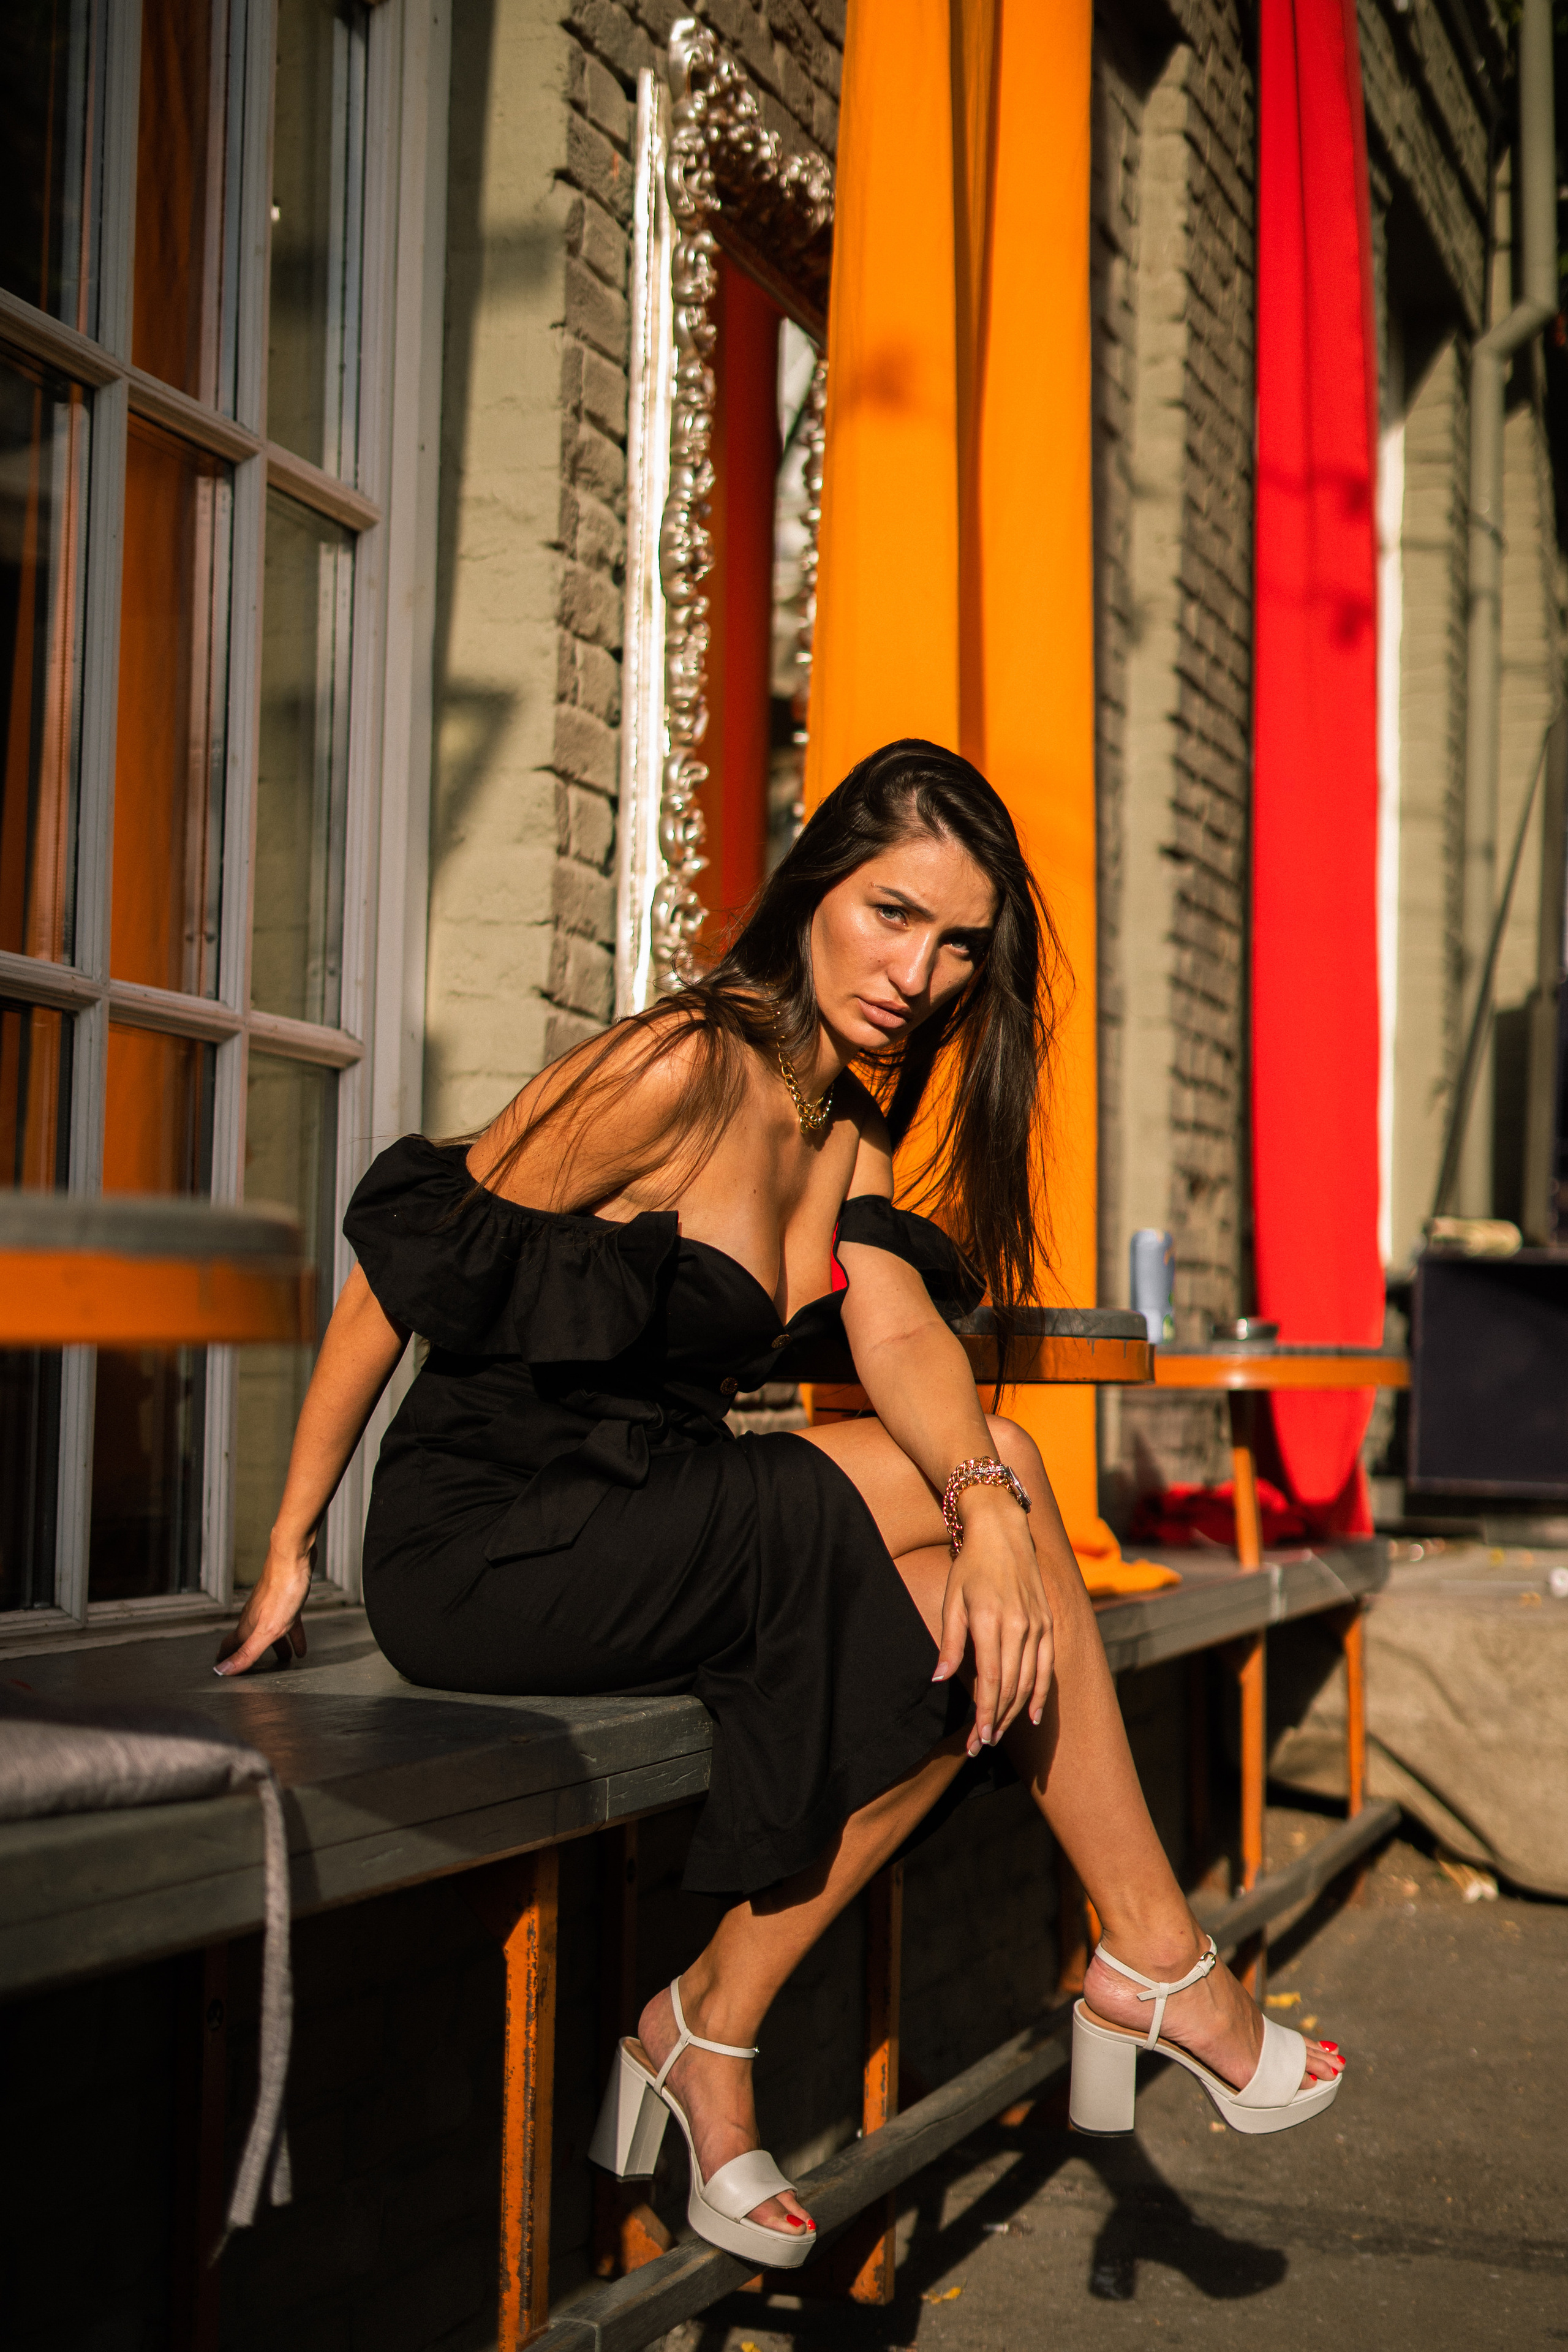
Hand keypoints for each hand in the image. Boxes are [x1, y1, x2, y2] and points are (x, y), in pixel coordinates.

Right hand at [215, 1535, 312, 1676]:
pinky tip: (302, 1644)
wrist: (294, 1558)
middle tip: (256, 1670)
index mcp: (248, 1626)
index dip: (225, 1657)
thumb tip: (222, 1670)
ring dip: (276, 1646)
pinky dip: (293, 1635)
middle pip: (251, 1640)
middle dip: (253, 1656)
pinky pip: (288, 1622)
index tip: (220, 1667)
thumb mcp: (267, 1630)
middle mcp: (256, 1616)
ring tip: (285, 1659)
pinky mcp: (286, 1599)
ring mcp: (270, 1607)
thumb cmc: (281, 1590)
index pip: (230, 1645)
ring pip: (270, 1631)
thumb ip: (247, 1652)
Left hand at [932, 1487, 1052, 1753]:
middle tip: (982, 1745)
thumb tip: (940, 1679)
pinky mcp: (1048, 1623)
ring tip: (999, 1734)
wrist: (1003, 1531)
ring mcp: (1037, 1625)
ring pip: (1027, 1682)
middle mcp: (1018, 1626)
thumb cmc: (970, 1565)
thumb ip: (950, 1642)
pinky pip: (1046, 1667)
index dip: (982, 1715)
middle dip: (995, 1720)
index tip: (975, 1740)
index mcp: (989, 1620)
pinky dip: (1040, 1694)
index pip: (988, 1681)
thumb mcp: (951, 1599)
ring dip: (1014, 1713)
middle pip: (1008, 1687)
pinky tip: (1033, 1716)